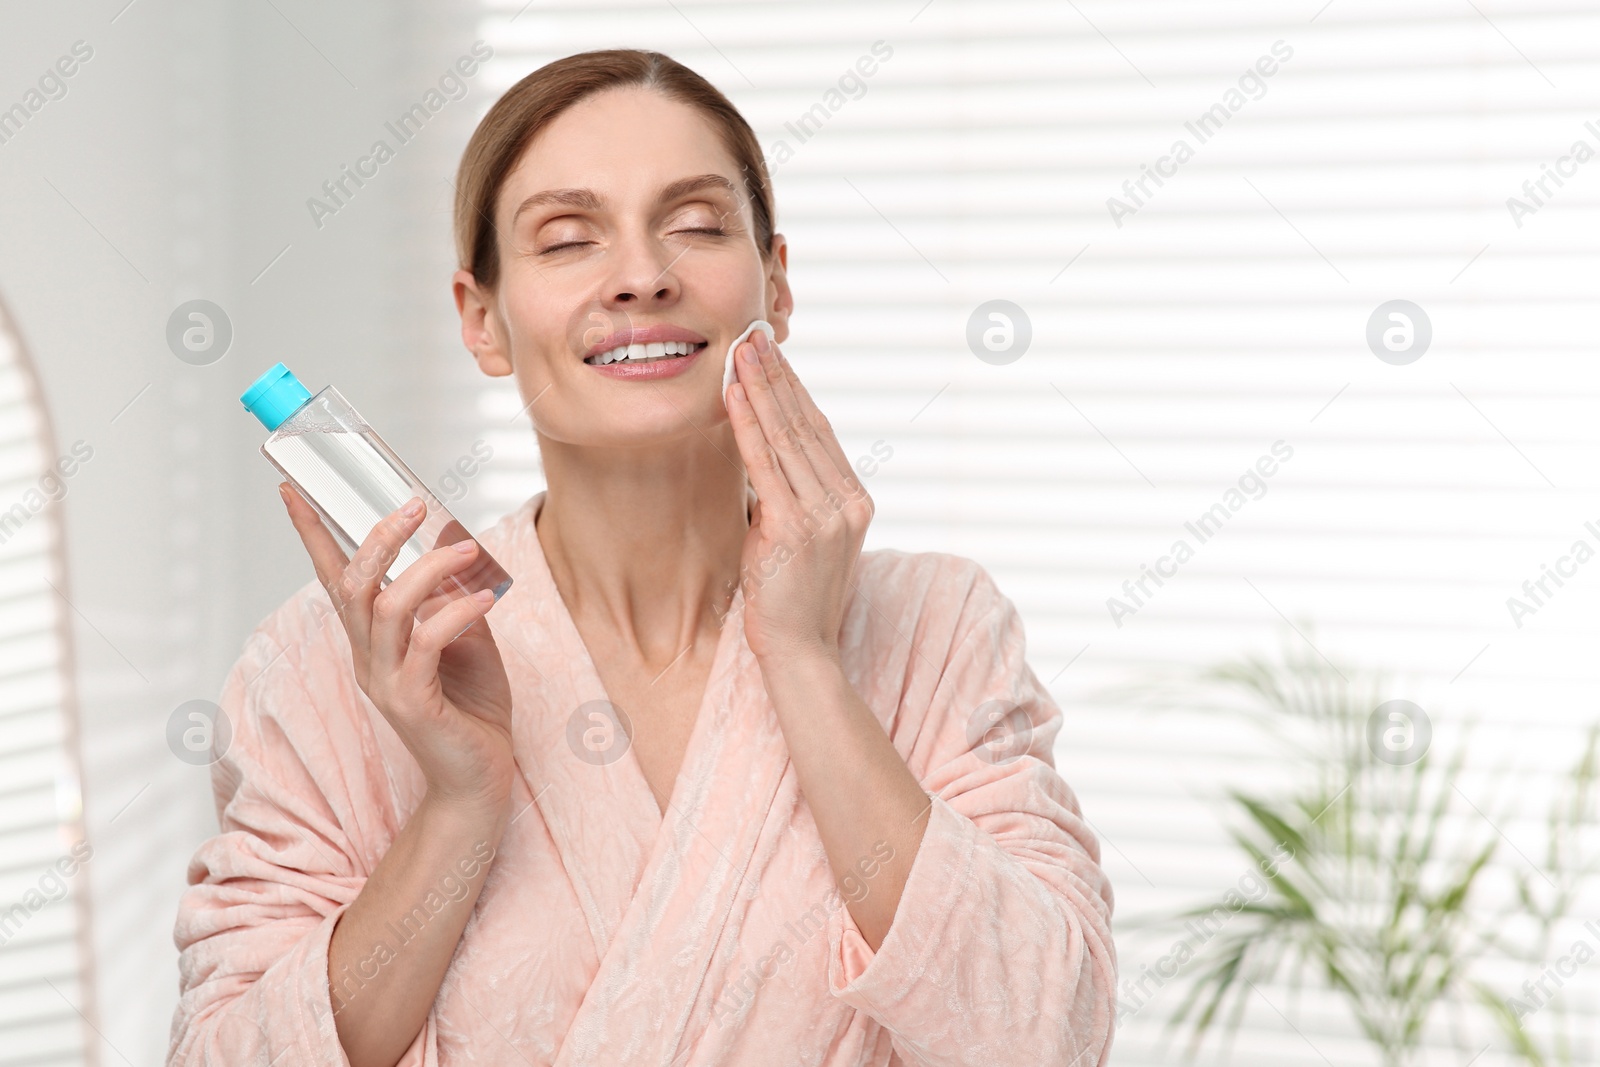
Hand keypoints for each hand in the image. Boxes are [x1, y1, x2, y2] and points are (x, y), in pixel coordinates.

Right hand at [280, 485, 514, 810]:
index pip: (335, 580)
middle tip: (414, 506)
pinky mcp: (412, 703)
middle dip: (378, 539)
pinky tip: (485, 600)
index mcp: (372, 642)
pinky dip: (456, 613)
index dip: (313, 536)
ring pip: (387, 608)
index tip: (293, 490)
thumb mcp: (468, 643)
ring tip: (468, 550)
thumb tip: (457, 549)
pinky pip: (426, 644)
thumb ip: (456, 601)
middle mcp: (368, 658)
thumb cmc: (472, 710)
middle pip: (353, 585)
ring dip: (429, 569)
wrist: (478, 779)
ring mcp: (385, 682)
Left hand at [724, 329, 872, 661]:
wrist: (802, 652)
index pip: (821, 431)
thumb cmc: (793, 600)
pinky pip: (765, 464)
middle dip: (778, 376)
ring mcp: (825, 515)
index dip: (795, 389)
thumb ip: (792, 497)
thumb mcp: (803, 539)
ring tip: (741, 351)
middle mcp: (848, 502)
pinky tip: (733, 394)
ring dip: (761, 388)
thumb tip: (763, 457)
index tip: (773, 355)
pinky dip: (748, 424)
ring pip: (787, 436)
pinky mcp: (796, 529)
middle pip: (807, 424)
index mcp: (855, 501)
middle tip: (755, 334)